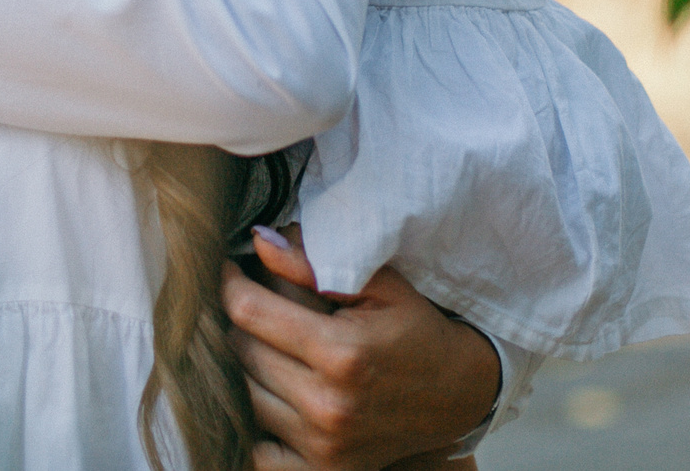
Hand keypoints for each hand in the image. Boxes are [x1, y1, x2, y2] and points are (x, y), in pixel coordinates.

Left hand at [224, 227, 499, 470]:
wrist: (457, 393)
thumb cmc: (416, 329)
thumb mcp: (378, 284)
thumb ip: (314, 264)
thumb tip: (259, 242)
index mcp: (341, 352)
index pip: (250, 312)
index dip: (231, 283)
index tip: (232, 269)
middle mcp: (327, 404)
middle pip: (242, 353)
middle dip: (246, 322)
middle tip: (262, 305)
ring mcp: (323, 445)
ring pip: (246, 396)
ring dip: (251, 367)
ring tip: (274, 346)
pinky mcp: (323, 470)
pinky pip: (259, 452)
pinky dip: (259, 425)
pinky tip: (276, 396)